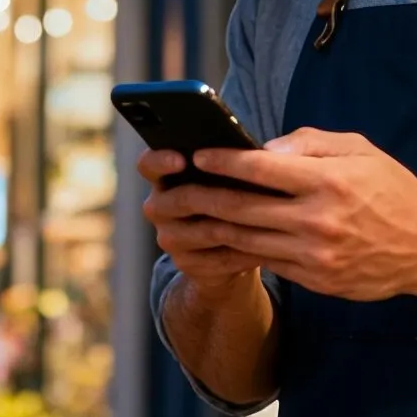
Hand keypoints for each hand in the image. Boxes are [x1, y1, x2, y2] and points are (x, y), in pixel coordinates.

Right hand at [138, 148, 270, 290]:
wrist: (232, 245)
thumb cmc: (234, 195)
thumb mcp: (233, 173)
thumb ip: (241, 157)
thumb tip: (268, 151)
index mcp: (165, 177)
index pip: (148, 165)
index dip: (160, 161)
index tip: (182, 159)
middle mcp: (160, 207)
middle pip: (173, 201)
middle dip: (204, 196)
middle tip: (233, 193)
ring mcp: (170, 238)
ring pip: (201, 231)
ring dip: (235, 225)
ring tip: (266, 220)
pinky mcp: (186, 265)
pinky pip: (217, 258)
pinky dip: (244, 252)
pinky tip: (268, 246)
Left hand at [154, 128, 416, 303]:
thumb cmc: (392, 191)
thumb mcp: (359, 151)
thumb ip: (309, 144)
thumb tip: (263, 148)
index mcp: (328, 181)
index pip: (260, 169)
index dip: (221, 162)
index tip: (194, 155)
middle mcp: (318, 220)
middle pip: (242, 208)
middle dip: (199, 197)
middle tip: (170, 190)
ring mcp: (315, 255)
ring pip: (245, 240)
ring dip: (208, 228)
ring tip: (181, 216)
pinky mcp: (315, 280)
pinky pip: (266, 262)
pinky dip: (237, 250)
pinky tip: (217, 240)